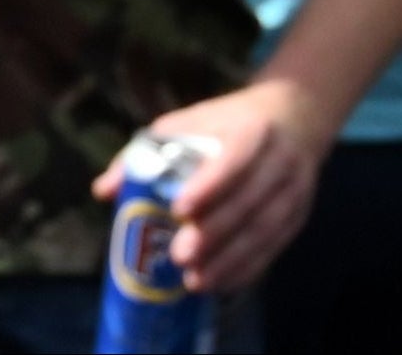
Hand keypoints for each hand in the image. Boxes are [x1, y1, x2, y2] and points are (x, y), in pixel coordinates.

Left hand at [109, 74, 328, 295]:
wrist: (296, 118)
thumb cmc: (228, 121)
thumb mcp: (188, 121)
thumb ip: (146, 152)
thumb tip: (103, 192)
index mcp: (252, 131)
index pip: (233, 159)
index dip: (209, 185)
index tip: (179, 209)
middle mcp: (279, 162)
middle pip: (249, 203)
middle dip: (214, 233)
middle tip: (180, 256)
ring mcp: (294, 193)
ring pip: (264, 231)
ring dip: (230, 260)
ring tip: (195, 281)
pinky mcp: (298, 218)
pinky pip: (273, 249)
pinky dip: (247, 269)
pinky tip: (220, 284)